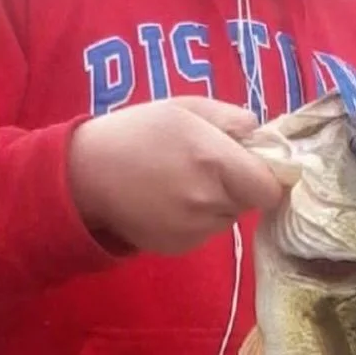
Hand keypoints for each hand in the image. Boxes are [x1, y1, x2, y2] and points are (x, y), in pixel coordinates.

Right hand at [68, 96, 283, 254]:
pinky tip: (167, 201)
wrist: (84, 175)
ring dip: (216, 202)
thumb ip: (231, 118)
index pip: (271, 188)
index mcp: (215, 161)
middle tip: (205, 166)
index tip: (253, 165)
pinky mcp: (178, 247)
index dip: (267, 176)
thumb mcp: (183, 107)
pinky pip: (204, 232)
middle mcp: (209, 200)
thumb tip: (261, 133)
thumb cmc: (136, 132)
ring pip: (226, 218)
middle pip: (249, 202)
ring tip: (180, 181)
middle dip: (237, 185)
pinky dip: (195, 219)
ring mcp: (193, 229)